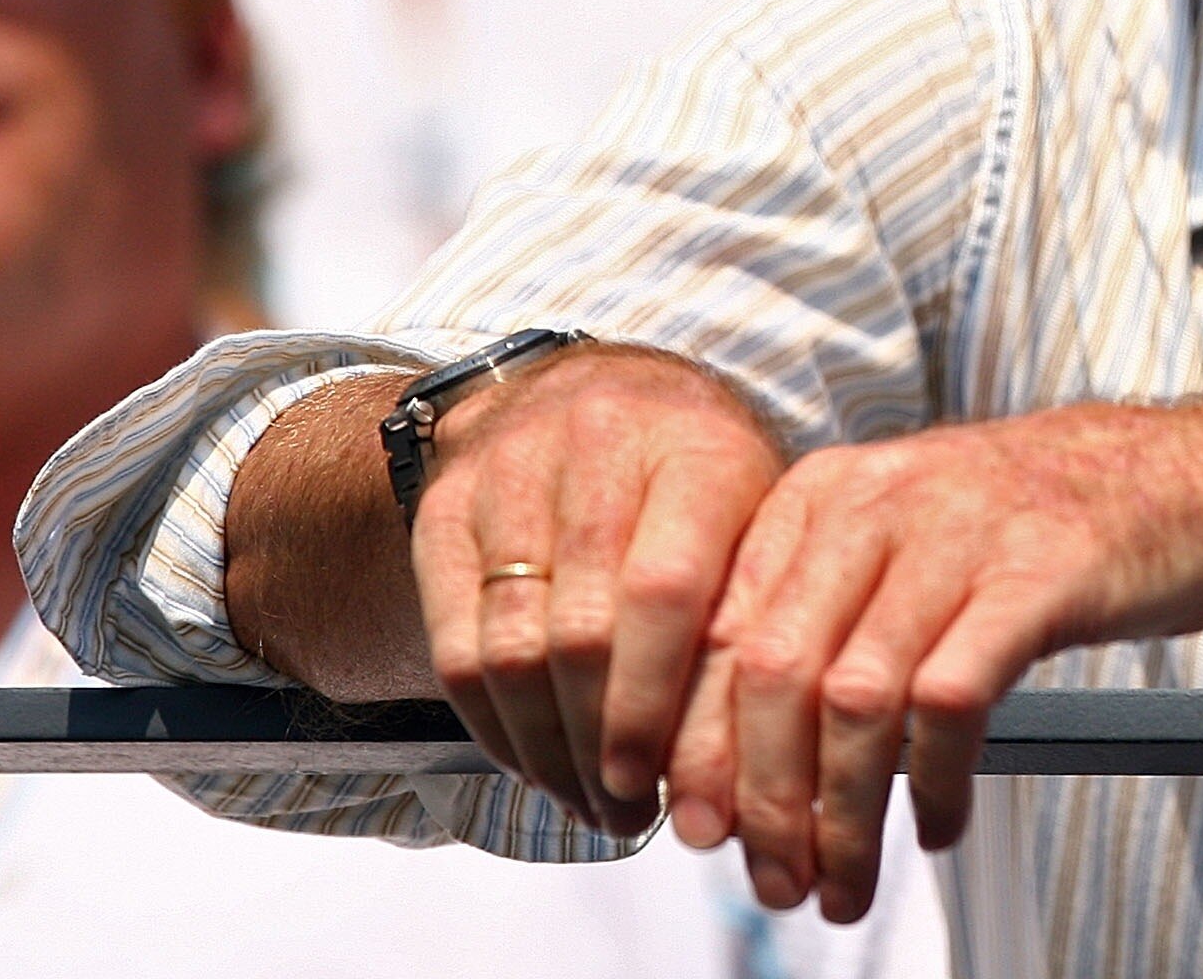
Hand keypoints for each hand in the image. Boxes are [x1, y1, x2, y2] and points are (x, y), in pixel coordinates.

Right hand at [409, 344, 783, 832]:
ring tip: (587, 804)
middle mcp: (597, 446)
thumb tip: (742, 767)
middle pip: (579, 634)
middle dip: (599, 746)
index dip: (651, 702)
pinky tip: (534, 764)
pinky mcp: (444, 508)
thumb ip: (753, 618)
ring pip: (509, 651)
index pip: (662, 591)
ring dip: (546, 751)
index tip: (656, 784)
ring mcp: (510, 472)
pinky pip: (455, 649)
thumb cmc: (701, 478)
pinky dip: (494, 728)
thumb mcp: (757, 519)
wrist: (595, 387)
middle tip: (626, 815)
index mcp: (695, 450)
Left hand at [663, 395, 1202, 922]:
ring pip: (856, 702)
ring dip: (843, 814)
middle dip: (763, 800)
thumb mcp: (903, 538)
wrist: (1180, 475)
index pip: (722, 635)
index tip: (698, 829)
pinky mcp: (1035, 576)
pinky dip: (934, 782)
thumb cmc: (1034, 523)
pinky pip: (953, 702)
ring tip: (848, 877)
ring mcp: (959, 535)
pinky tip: (938, 822)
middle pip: (775, 676)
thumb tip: (732, 751)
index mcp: (825, 495)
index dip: (697, 747)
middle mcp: (879, 503)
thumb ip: (819, 615)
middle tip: (774, 877)